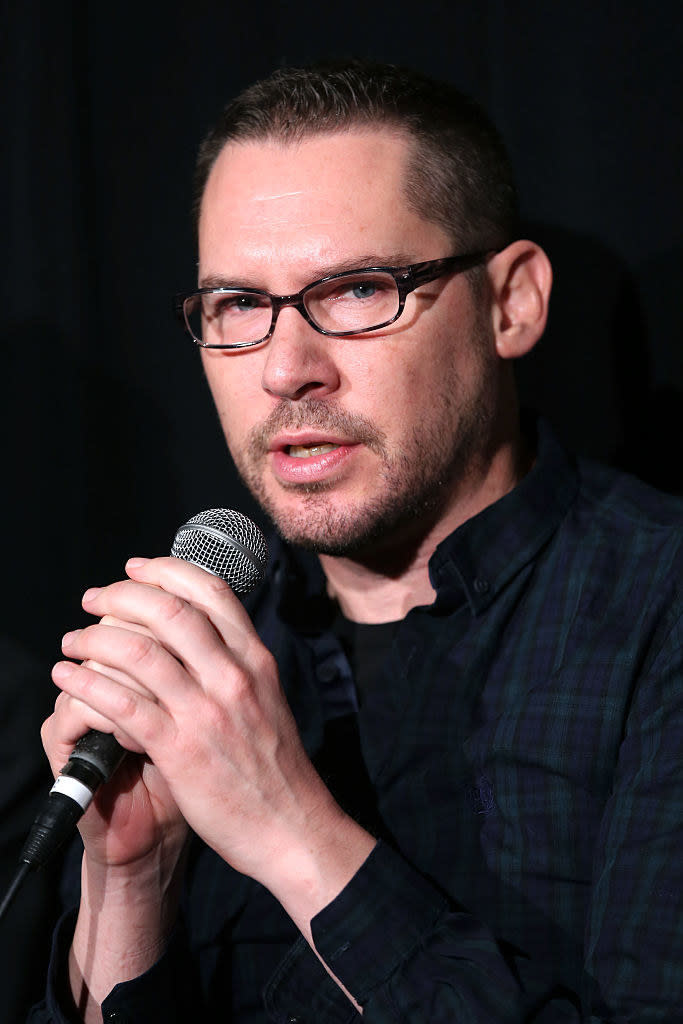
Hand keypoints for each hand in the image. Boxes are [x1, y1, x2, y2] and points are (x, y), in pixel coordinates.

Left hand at [50, 556, 374, 916]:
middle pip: (169, 609)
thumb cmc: (275, 769)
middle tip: (93, 599)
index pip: (211, 590)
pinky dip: (86, 683)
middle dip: (121, 596)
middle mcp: (234, 676)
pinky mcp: (180, 750)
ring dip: (94, 638)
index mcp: (257, 659)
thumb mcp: (268, 700)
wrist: (293, 827)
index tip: (134, 568)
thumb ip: (236, 667)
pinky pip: (121, 703)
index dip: (165, 570)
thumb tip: (199, 637)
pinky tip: (68, 679)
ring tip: (72, 641)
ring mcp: (207, 711)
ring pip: (139, 651)